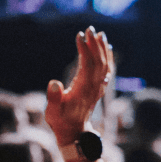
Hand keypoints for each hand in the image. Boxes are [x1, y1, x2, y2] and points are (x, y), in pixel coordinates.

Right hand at [45, 27, 111, 143]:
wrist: (73, 133)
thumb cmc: (60, 121)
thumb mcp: (52, 111)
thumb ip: (54, 98)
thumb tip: (55, 83)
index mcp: (83, 89)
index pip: (88, 65)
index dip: (85, 49)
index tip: (79, 36)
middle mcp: (94, 87)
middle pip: (99, 62)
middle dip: (95, 44)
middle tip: (89, 29)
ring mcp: (98, 88)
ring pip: (105, 65)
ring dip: (103, 49)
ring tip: (100, 34)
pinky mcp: (98, 89)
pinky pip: (107, 70)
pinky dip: (108, 58)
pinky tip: (107, 49)